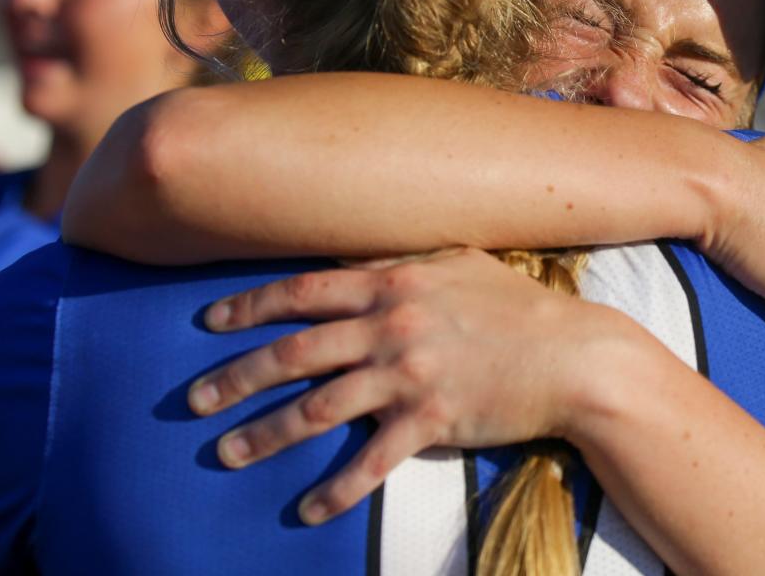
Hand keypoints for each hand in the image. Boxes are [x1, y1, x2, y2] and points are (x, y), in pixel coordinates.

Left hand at [187, 247, 609, 523]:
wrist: (570, 355)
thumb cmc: (515, 303)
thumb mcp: (458, 262)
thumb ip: (403, 257)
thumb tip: (359, 254)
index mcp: (392, 283)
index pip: (306, 292)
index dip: (253, 306)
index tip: (211, 322)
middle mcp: (390, 327)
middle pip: (296, 353)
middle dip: (238, 375)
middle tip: (194, 398)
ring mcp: (408, 376)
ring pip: (319, 410)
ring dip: (266, 434)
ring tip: (226, 453)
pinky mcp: (431, 422)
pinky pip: (371, 462)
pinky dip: (336, 490)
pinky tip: (307, 509)